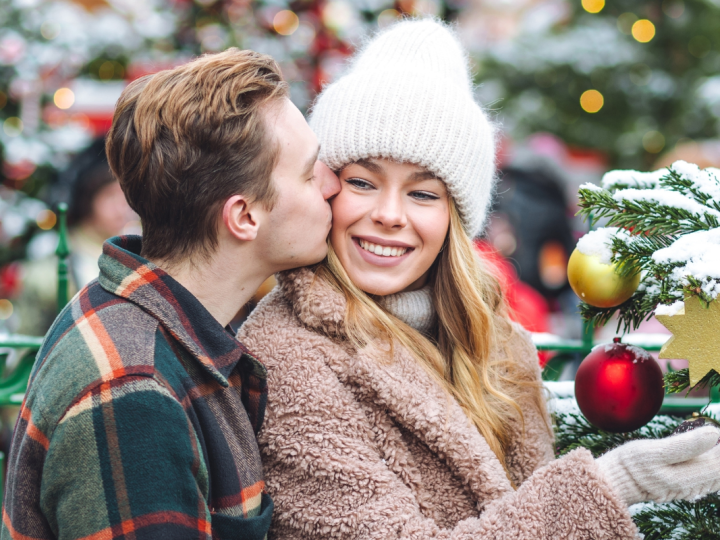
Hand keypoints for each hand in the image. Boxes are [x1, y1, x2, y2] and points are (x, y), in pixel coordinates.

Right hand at [595, 426, 719, 504]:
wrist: (615, 480)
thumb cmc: (632, 463)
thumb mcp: (655, 451)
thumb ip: (686, 445)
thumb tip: (714, 433)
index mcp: (686, 478)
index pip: (718, 464)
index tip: (717, 428)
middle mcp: (691, 487)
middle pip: (718, 471)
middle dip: (717, 452)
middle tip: (714, 432)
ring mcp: (686, 489)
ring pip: (714, 477)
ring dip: (715, 459)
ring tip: (711, 443)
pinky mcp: (680, 487)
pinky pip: (705, 479)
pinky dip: (710, 467)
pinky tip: (706, 456)